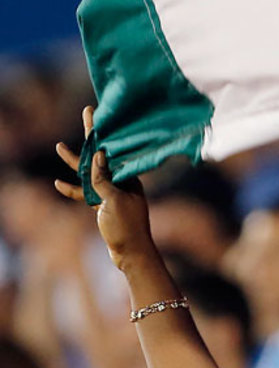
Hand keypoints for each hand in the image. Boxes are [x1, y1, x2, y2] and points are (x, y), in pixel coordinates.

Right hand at [55, 107, 153, 270]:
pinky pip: (86, 194)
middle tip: (88, 112)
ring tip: (59, 147)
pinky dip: (73, 189)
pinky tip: (58, 184)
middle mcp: (122, 182)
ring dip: (75, 162)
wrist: (131, 255)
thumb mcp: (114, 200)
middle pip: (102, 155)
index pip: (114, 149)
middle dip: (92, 136)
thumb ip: (103, 178)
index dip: (106, 132)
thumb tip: (99, 154)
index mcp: (128, 177)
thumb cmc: (127, 227)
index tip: (100, 113)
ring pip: (90, 174)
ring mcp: (112, 194)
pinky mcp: (104, 206)